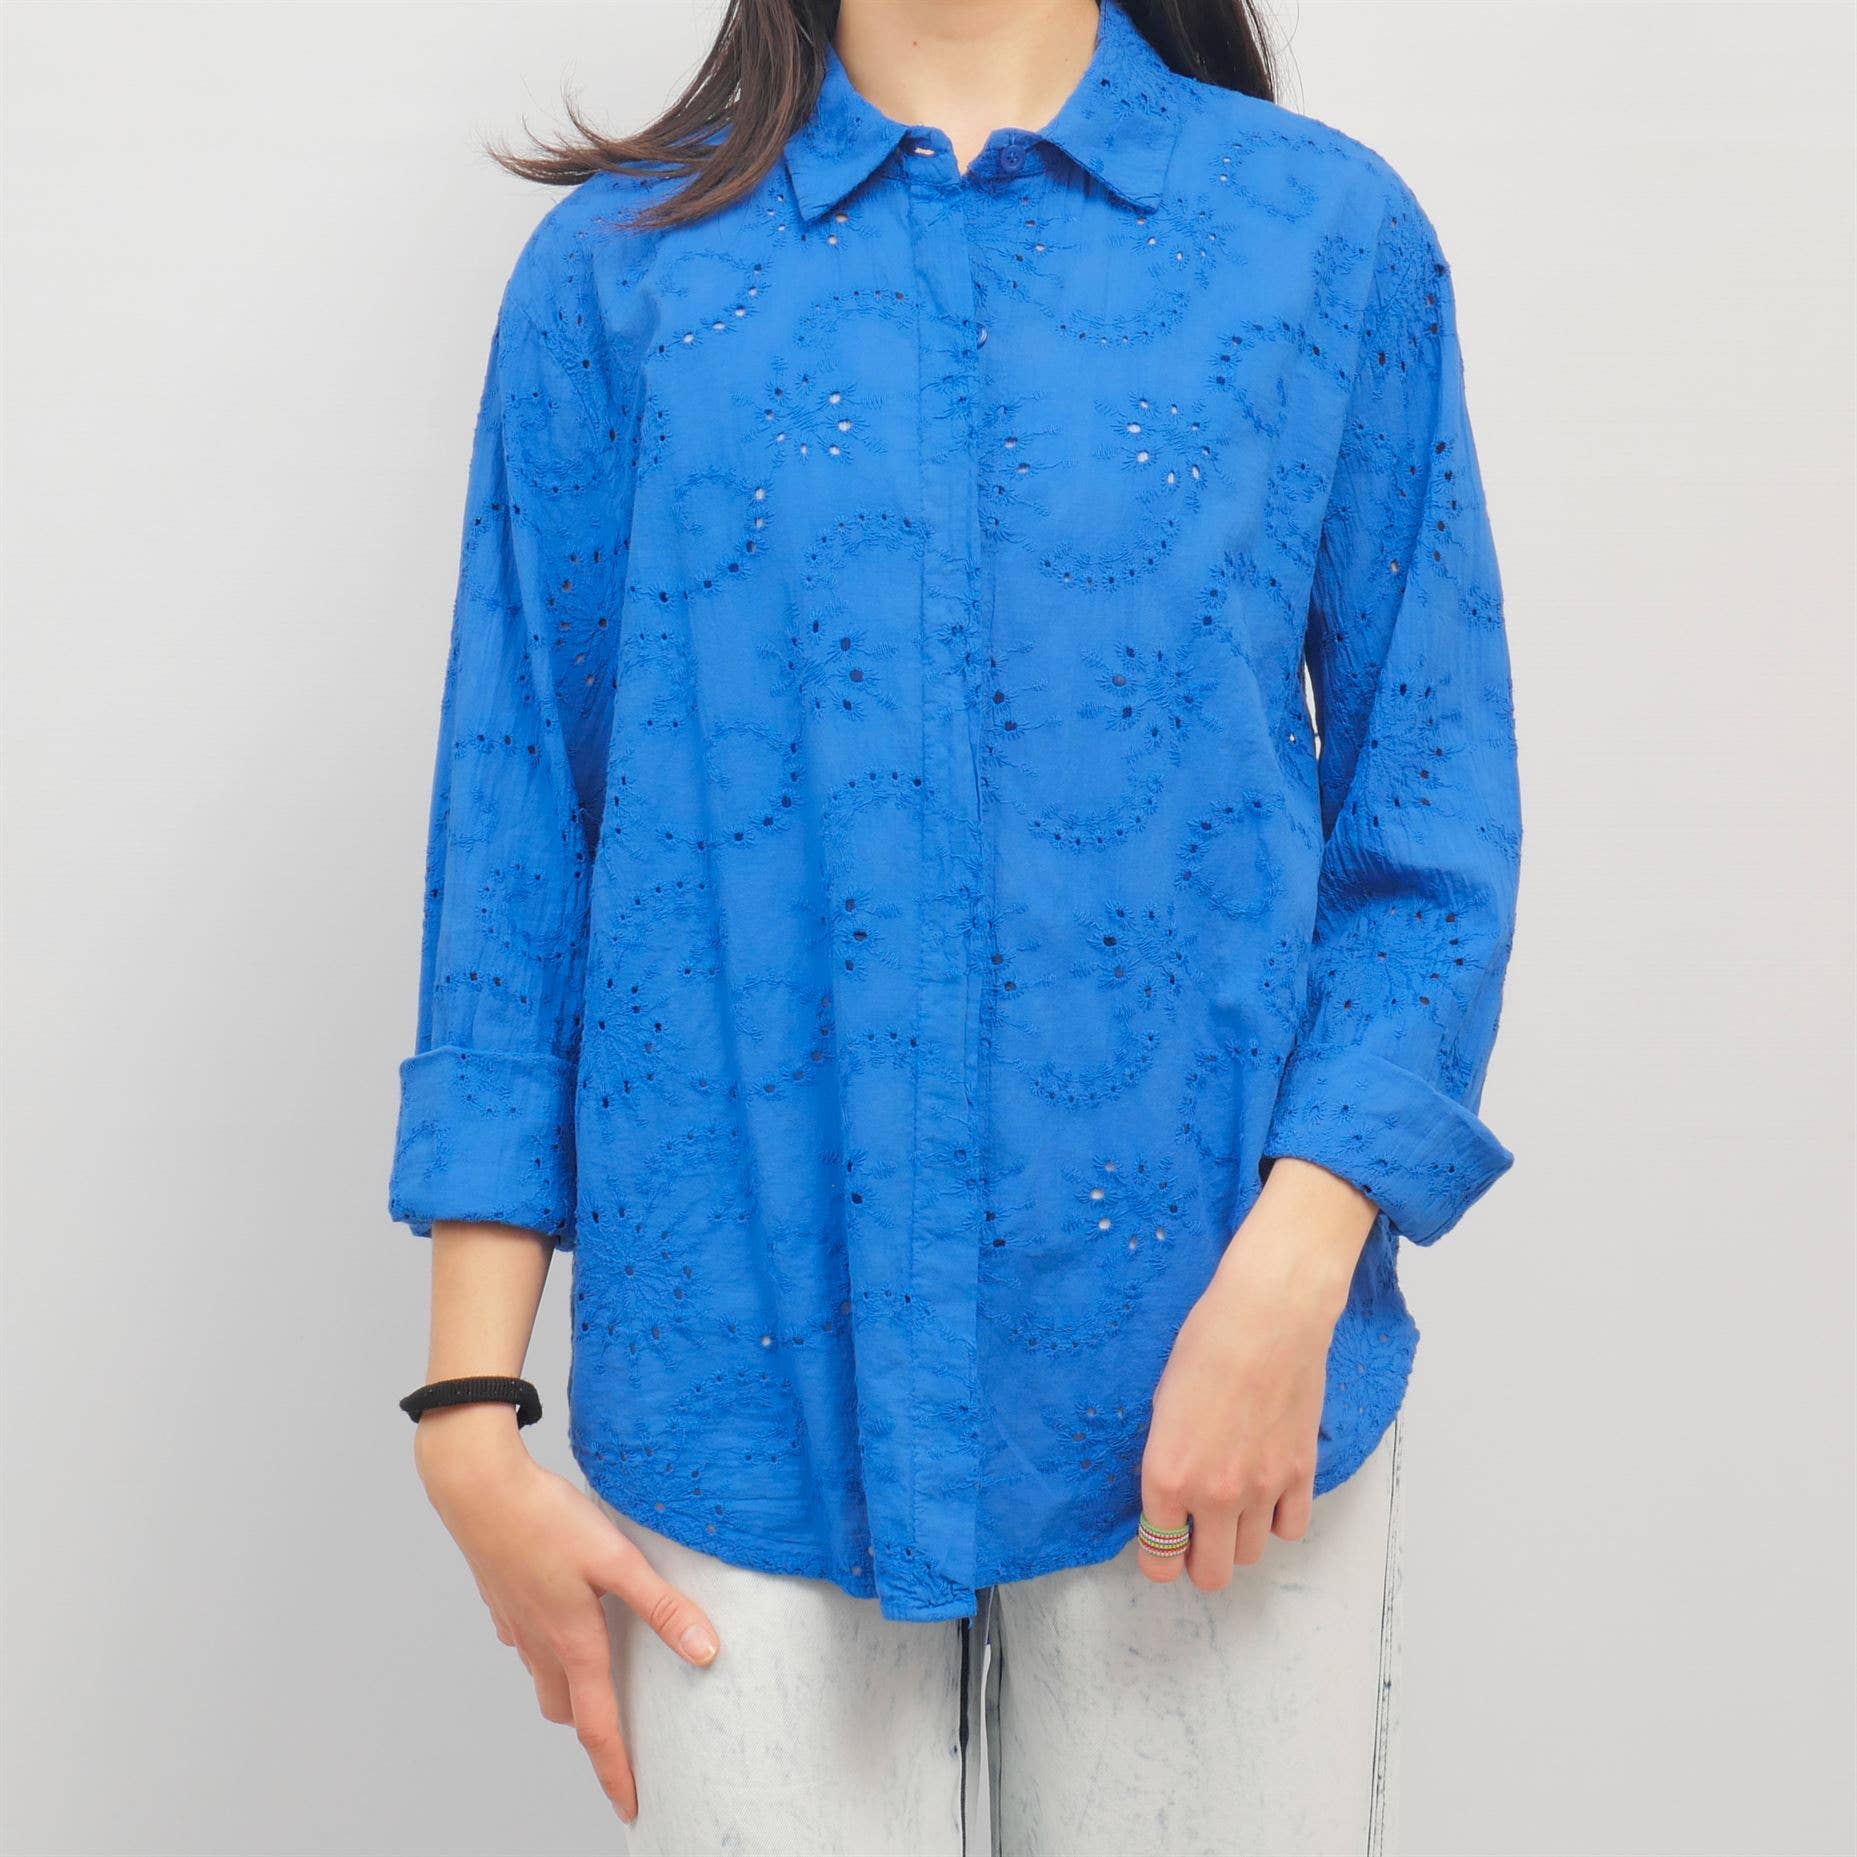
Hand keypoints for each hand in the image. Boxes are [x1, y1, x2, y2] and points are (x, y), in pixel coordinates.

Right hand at [414, 1406, 721, 1824]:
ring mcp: (515, 1622)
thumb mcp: (617, 1560)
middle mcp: (540, 1642)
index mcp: (573, 1642)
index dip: (616, 1772)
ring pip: (543, 1677)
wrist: (477, 1486)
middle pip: (568, 1708)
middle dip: (594, 1730)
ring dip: (569, 1690)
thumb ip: (662, 1606)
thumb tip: (705, 1650)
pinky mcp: (502, 1598)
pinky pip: (525, 1641)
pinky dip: (546, 1649)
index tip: (631, 1807)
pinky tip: (558, 1623)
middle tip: (623, 1738)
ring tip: (598, 1682)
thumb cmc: (546, 1519)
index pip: (598, 1727)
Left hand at [1137, 1157, 1376, 1589]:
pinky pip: (1292, 1529)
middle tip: (1197, 1529)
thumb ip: (1167, 1465)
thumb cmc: (1204, 1345)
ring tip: (1234, 1500)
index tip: (1164, 1538)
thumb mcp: (1162, 1407)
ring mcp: (1261, 1490)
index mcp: (1166, 1477)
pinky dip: (1279, 1518)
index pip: (1160, 1562)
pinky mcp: (1301, 1475)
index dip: (1161, 1556)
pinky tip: (1268, 1489)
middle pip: (1211, 1575)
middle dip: (1200, 1558)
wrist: (1267, 1316)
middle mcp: (1213, 1496)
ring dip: (1239, 1536)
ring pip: (1252, 1556)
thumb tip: (1172, 1499)